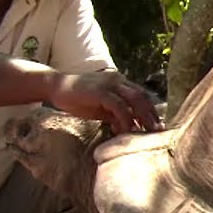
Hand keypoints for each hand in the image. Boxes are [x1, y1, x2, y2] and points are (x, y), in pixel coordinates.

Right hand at [48, 72, 162, 133]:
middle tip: (157, 131)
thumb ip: (115, 115)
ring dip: (143, 117)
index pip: (141, 95)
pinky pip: (118, 106)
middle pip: (142, 96)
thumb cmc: (77, 99)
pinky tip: (126, 130)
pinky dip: (125, 118)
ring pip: (134, 99)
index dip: (151, 110)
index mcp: (119, 82)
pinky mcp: (100, 91)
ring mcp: (109, 84)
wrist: (55, 87)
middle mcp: (118, 80)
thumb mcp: (101, 109)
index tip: (156, 125)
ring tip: (146, 132)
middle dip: (151, 114)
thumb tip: (129, 128)